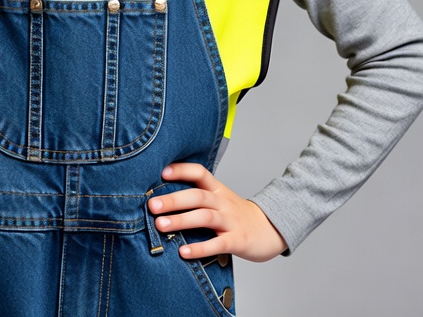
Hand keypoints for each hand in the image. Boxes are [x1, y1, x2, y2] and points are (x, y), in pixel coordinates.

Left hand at [147, 163, 286, 262]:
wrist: (270, 229)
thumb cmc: (236, 215)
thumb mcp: (220, 199)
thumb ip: (198, 197)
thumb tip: (163, 198)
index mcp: (217, 189)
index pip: (200, 172)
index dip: (182, 170)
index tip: (162, 172)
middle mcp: (223, 202)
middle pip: (198, 196)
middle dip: (174, 200)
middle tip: (152, 205)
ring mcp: (231, 221)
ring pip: (205, 217)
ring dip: (181, 220)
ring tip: (161, 225)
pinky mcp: (237, 241)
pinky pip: (217, 243)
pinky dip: (200, 248)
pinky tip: (183, 252)